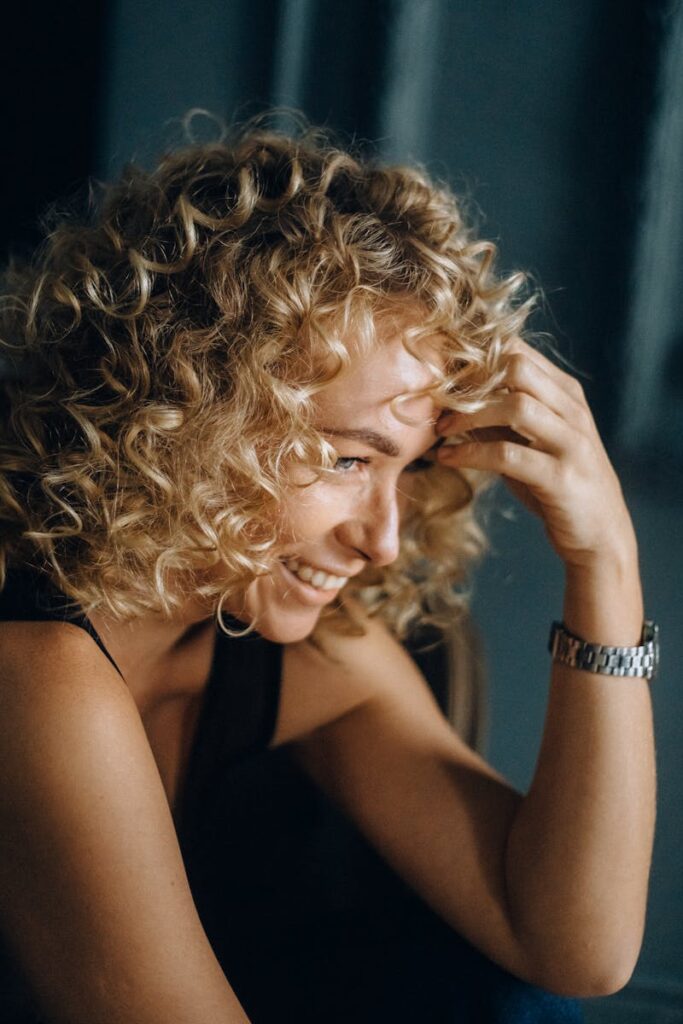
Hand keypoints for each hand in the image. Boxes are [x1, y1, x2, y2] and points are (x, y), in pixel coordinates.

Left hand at [435, 339, 636, 570]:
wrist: (600, 536)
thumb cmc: (557, 487)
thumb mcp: (530, 444)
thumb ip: (498, 418)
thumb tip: (450, 397)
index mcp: (567, 394)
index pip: (519, 351)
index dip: (475, 357)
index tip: (442, 376)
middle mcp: (573, 411)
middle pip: (518, 367)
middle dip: (471, 380)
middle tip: (440, 399)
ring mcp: (571, 443)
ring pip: (515, 406)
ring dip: (468, 415)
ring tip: (440, 430)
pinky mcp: (561, 478)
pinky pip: (507, 455)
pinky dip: (470, 453)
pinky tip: (447, 458)